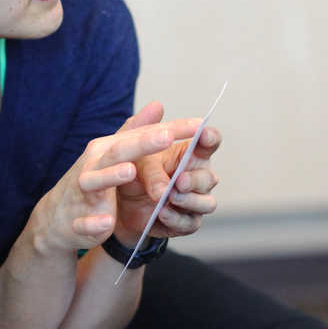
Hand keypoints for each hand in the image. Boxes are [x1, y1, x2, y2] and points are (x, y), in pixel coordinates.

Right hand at [28, 113, 201, 254]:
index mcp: (106, 149)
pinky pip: (84, 222)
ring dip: (110, 176)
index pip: (140, 136)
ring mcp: (83, 193)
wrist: (57, 216)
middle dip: (141, 144)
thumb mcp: (113, 154)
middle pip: (117, 152)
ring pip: (93, 182)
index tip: (199, 125)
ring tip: (130, 171)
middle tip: (167, 136)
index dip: (169, 130)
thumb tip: (158, 105)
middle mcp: (93, 166)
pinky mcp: (77, 220)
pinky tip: (107, 222)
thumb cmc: (92, 179)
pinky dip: (94, 222)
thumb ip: (136, 132)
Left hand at [114, 101, 221, 243]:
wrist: (117, 207)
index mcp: (189, 153)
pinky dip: (176, 217)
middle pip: (209, 177)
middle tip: (178, 180)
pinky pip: (189, 222)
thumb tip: (157, 105)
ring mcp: (193, 201)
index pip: (209, 142)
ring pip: (206, 203)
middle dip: (195, 179)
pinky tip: (162, 212)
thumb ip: (144, 131)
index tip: (203, 134)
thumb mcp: (132, 150)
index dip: (210, 138)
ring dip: (189, 200)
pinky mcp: (185, 222)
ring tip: (169, 196)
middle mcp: (197, 177)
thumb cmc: (132, 172)